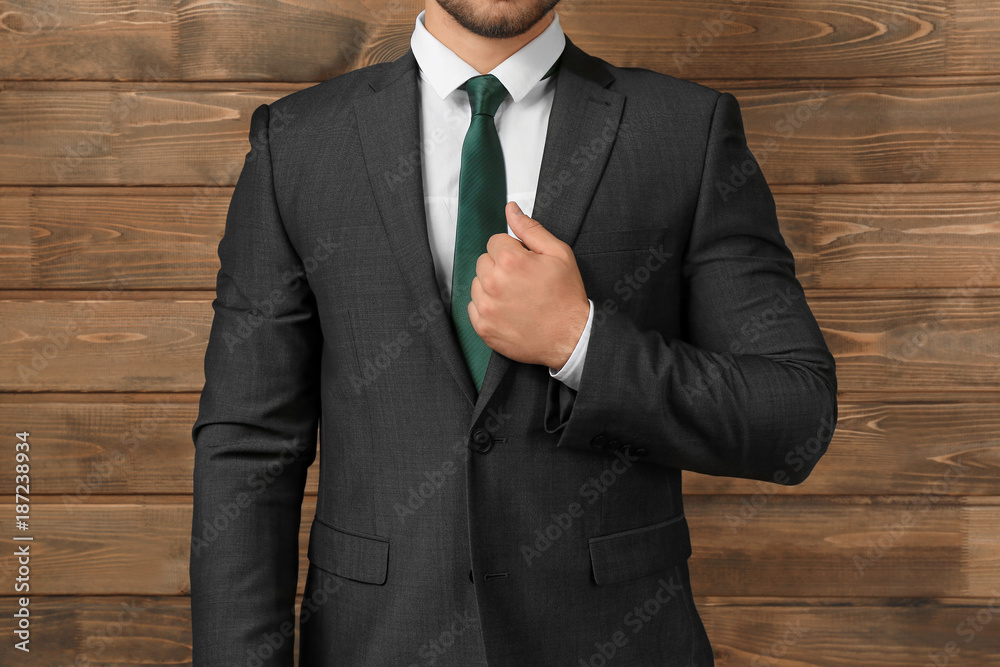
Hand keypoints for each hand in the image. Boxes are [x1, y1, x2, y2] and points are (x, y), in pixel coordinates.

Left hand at [469, 201, 589, 369]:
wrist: (570, 337)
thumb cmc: (566, 297)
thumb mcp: (558, 253)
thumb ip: (530, 229)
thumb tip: (511, 209)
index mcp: (510, 261)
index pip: (494, 242)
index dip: (512, 250)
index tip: (525, 264)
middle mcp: (493, 283)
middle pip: (483, 262)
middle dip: (500, 267)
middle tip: (522, 281)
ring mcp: (486, 307)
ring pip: (476, 284)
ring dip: (491, 287)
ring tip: (516, 297)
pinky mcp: (483, 327)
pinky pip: (473, 308)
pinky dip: (487, 308)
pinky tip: (507, 311)